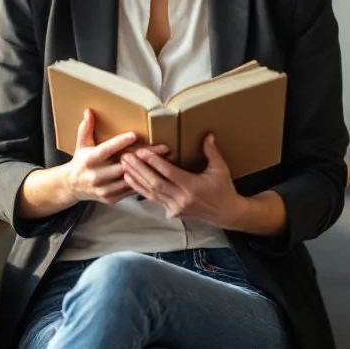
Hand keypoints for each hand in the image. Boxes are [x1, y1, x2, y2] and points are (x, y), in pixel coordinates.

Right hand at [61, 109, 166, 205]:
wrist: (72, 186)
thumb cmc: (81, 161)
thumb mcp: (81, 144)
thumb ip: (86, 128)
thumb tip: (88, 111)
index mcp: (89, 160)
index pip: (106, 149)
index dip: (120, 142)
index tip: (134, 135)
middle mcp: (96, 175)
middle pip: (124, 164)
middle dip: (144, 156)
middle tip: (163, 148)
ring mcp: (104, 189)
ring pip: (130, 179)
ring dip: (148, 170)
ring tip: (165, 161)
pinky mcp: (111, 198)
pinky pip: (130, 190)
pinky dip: (143, 182)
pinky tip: (156, 174)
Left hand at [120, 133, 245, 228]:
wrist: (226, 213)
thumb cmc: (223, 189)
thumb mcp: (220, 168)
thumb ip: (211, 151)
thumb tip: (208, 134)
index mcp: (193, 187)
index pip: (169, 173)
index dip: (154, 162)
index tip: (142, 151)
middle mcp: (182, 199)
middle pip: (155, 183)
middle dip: (139, 169)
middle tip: (126, 157)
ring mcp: (175, 207)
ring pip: (151, 192)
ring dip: (136, 178)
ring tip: (124, 166)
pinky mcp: (171, 211)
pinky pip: (153, 199)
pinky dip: (140, 189)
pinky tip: (131, 180)